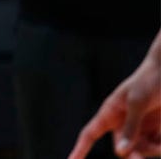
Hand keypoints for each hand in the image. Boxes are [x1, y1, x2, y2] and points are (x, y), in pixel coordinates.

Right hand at [69, 35, 160, 158]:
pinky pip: (155, 147)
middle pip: (121, 148)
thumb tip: (121, 153)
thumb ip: (130, 127)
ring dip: (150, 151)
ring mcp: (140, 127)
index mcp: (110, 112)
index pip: (90, 134)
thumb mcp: (138, 102)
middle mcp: (123, 123)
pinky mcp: (156, 130)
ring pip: (139, 150)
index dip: (80, 149)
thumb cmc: (150, 81)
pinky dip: (159, 148)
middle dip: (132, 155)